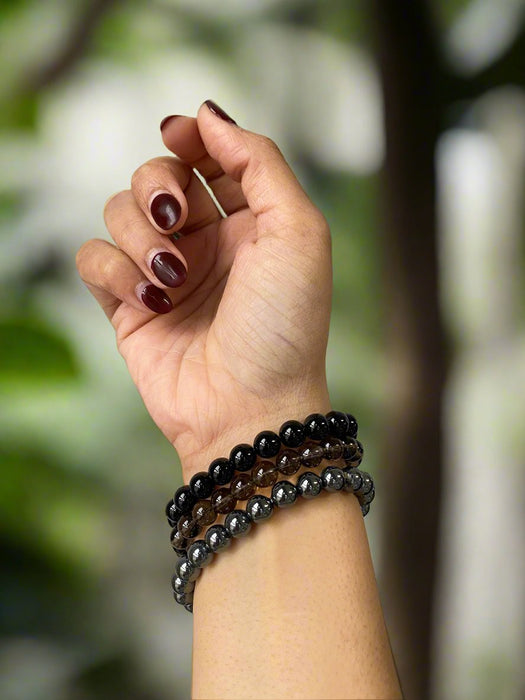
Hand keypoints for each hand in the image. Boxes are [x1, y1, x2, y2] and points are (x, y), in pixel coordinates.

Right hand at [76, 101, 332, 477]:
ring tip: (172, 277)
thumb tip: (210, 115)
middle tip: (177, 215)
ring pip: (119, 210)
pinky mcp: (128, 304)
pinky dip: (114, 271)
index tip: (179, 135)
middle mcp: (206, 243)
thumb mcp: (299, 231)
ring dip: (139, 234)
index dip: (191, 138)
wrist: (249, 408)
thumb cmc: (283, 326)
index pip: (209, 157)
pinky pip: (93, 257)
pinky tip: (149, 300)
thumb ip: (260, 163)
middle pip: (156, 174)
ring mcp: (165, 272)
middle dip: (159, 184)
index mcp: (251, 222)